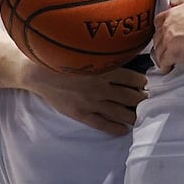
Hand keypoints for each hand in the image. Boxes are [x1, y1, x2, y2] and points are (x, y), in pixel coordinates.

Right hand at [29, 65, 147, 134]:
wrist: (38, 73)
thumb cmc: (64, 61)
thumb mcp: (87, 55)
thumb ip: (105, 58)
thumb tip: (124, 58)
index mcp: (104, 70)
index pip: (134, 79)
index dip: (142, 83)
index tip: (145, 85)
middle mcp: (101, 87)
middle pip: (132, 97)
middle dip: (142, 99)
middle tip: (146, 101)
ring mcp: (91, 102)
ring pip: (121, 112)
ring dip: (133, 115)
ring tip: (139, 115)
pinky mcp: (81, 114)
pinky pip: (103, 124)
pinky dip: (116, 128)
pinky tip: (124, 129)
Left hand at [152, 0, 183, 72]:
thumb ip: (180, 2)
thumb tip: (174, 2)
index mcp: (169, 15)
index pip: (157, 24)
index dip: (161, 31)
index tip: (164, 35)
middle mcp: (166, 28)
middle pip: (156, 39)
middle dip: (160, 45)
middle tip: (166, 49)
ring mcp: (168, 41)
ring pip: (158, 52)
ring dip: (161, 56)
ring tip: (166, 61)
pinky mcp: (173, 53)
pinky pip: (164, 62)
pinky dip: (164, 66)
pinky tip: (167, 68)